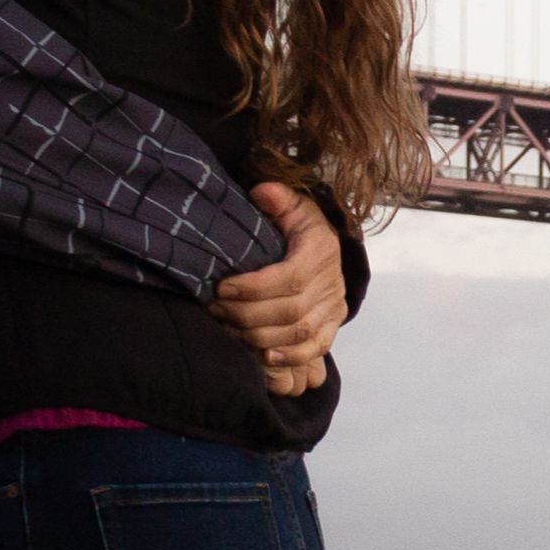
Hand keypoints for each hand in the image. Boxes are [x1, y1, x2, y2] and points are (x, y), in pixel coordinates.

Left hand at [212, 182, 344, 385]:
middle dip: (247, 314)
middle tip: (215, 309)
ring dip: (259, 335)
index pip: (290, 277)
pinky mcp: (332, 326)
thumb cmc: (298, 228)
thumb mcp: (292, 206)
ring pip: (298, 332)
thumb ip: (278, 199)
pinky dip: (290, 356)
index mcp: (321, 250)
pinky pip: (315, 348)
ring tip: (228, 328)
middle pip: (290, 310)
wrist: (325, 248)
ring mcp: (334, 308)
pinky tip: (263, 356)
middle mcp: (332, 282)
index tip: (222, 287)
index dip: (253, 288)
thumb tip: (262, 193)